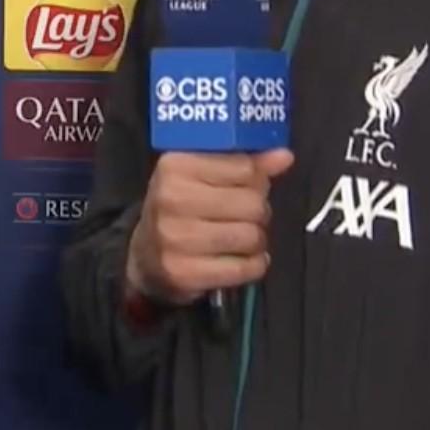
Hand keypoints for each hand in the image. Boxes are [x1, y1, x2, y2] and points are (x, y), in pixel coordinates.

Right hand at [125, 149, 293, 305]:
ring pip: (252, 236)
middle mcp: (172, 199)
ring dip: (256, 239)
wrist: (145, 255)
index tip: (247, 186)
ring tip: (240, 236)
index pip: (245, 167)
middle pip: (252, 203)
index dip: (256, 178)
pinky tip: (240, 258)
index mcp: (175, 165)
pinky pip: (245, 268)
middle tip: (244, 215)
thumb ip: (244, 162)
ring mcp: (176, 238)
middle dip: (257, 211)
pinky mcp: (184, 272)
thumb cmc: (180, 207)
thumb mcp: (202, 175)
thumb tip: (284, 156)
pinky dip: (252, 265)